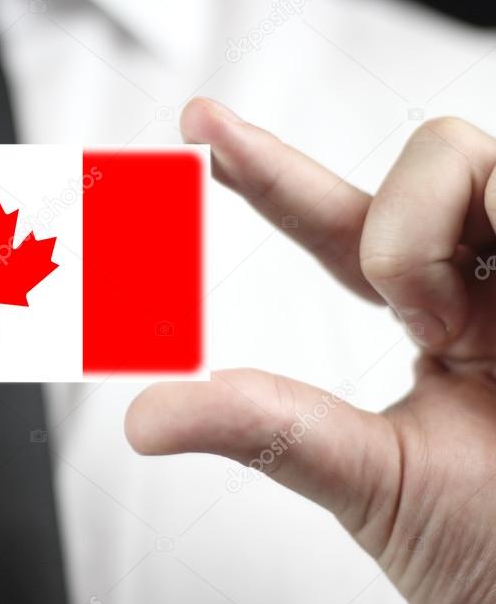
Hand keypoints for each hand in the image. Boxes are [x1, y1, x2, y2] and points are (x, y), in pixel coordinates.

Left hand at [126, 98, 495, 603]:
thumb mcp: (373, 479)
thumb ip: (268, 429)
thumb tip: (142, 419)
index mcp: (439, 321)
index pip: (340, 224)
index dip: (266, 171)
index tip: (197, 124)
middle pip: (429, 160)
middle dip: (397, 231)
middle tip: (424, 325)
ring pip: (470, 156)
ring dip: (436, 240)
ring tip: (469, 330)